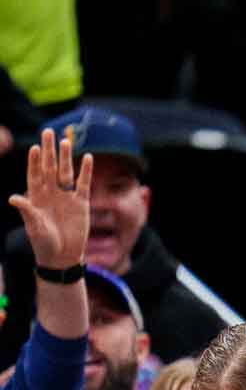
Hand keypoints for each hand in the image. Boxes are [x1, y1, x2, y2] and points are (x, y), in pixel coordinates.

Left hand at [9, 128, 91, 268]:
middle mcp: (50, 193)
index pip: (34, 174)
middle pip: (49, 167)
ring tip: (65, 141)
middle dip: (48, 150)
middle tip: (48, 132)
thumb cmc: (44, 243)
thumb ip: (27, 211)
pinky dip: (86, 171)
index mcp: (36, 196)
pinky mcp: (81, 203)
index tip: (34, 148)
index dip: (34, 161)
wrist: (62, 256)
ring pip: (65, 172)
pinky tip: (88, 158)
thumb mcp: (34, 226)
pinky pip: (84, 184)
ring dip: (65, 157)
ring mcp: (66, 197)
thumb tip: (13, 198)